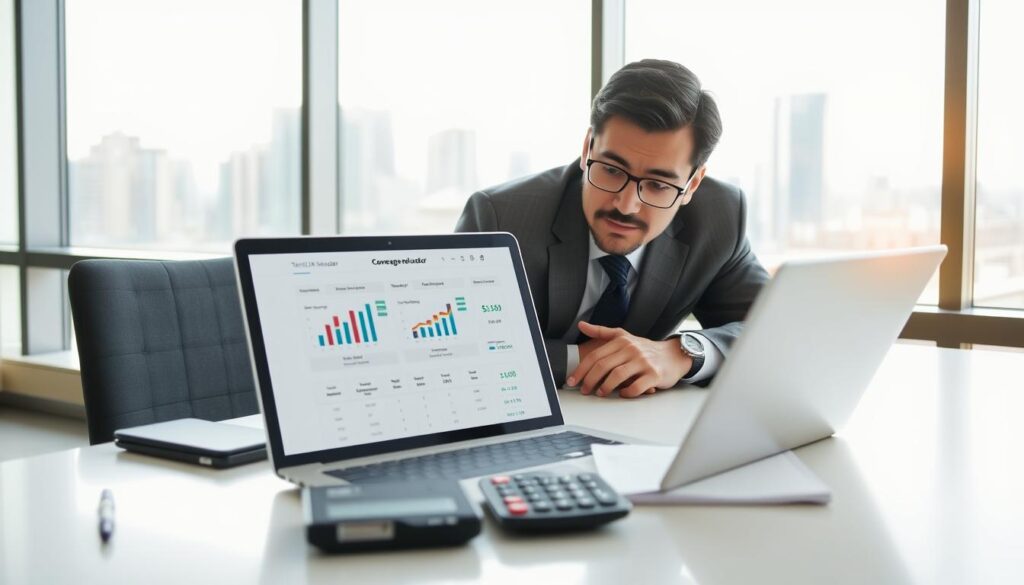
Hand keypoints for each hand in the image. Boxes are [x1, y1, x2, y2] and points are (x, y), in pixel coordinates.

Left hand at [566, 321, 691, 397]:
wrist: (673, 355)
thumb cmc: (645, 349)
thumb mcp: (623, 336)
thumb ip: (602, 332)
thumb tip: (581, 325)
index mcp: (621, 341)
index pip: (595, 355)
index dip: (581, 369)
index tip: (572, 380)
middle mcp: (631, 349)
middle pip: (603, 366)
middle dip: (590, 380)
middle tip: (584, 390)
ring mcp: (643, 362)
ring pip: (618, 376)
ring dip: (605, 387)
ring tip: (600, 393)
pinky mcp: (654, 374)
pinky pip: (636, 387)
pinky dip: (627, 392)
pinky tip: (622, 394)